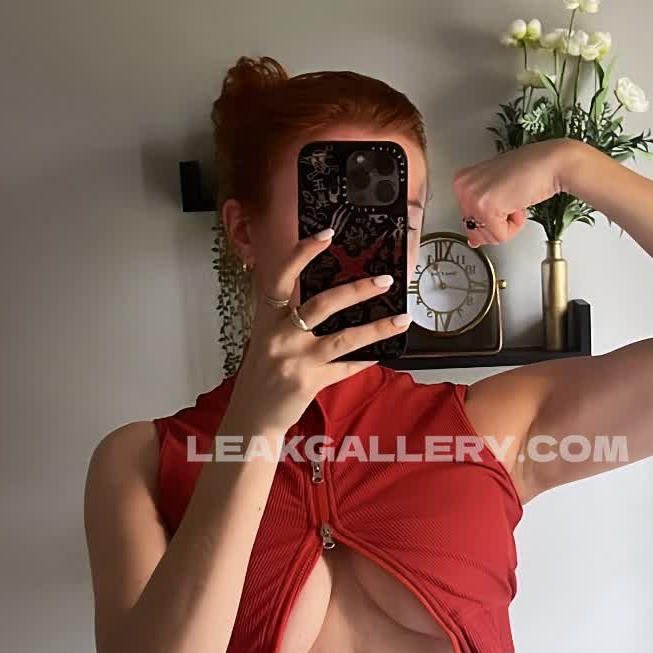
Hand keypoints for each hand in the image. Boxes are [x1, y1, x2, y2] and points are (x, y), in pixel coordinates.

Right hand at [227, 231, 408, 437]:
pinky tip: (381, 354)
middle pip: (322, 304)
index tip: (326, 235)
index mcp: (266, 318)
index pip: (282, 277)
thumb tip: (333, 299)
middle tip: (385, 280)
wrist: (250, 417)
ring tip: (402, 319)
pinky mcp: (308, 382)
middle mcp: (279, 335)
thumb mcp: (268, 339)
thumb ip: (290, 318)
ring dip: (377, 328)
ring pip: (343, 338)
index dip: (302, 254)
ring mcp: (294, 359)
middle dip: (358, 290)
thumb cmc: (262, 374)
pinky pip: (344, 368)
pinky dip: (364, 361)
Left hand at [453, 140, 567, 243]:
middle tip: (510, 198)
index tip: (504, 198)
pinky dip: (514, 226)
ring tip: (514, 199)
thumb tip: (473, 241)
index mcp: (462, 181)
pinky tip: (518, 204)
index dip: (493, 216)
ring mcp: (472, 197)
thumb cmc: (530, 171)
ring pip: (487, 236)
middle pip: (476, 230)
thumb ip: (482, 216)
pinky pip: (500, 236)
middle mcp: (463, 187)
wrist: (550, 164)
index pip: (469, 220)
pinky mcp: (485, 207)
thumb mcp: (498, 193)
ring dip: (507, 224)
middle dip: (498, 222)